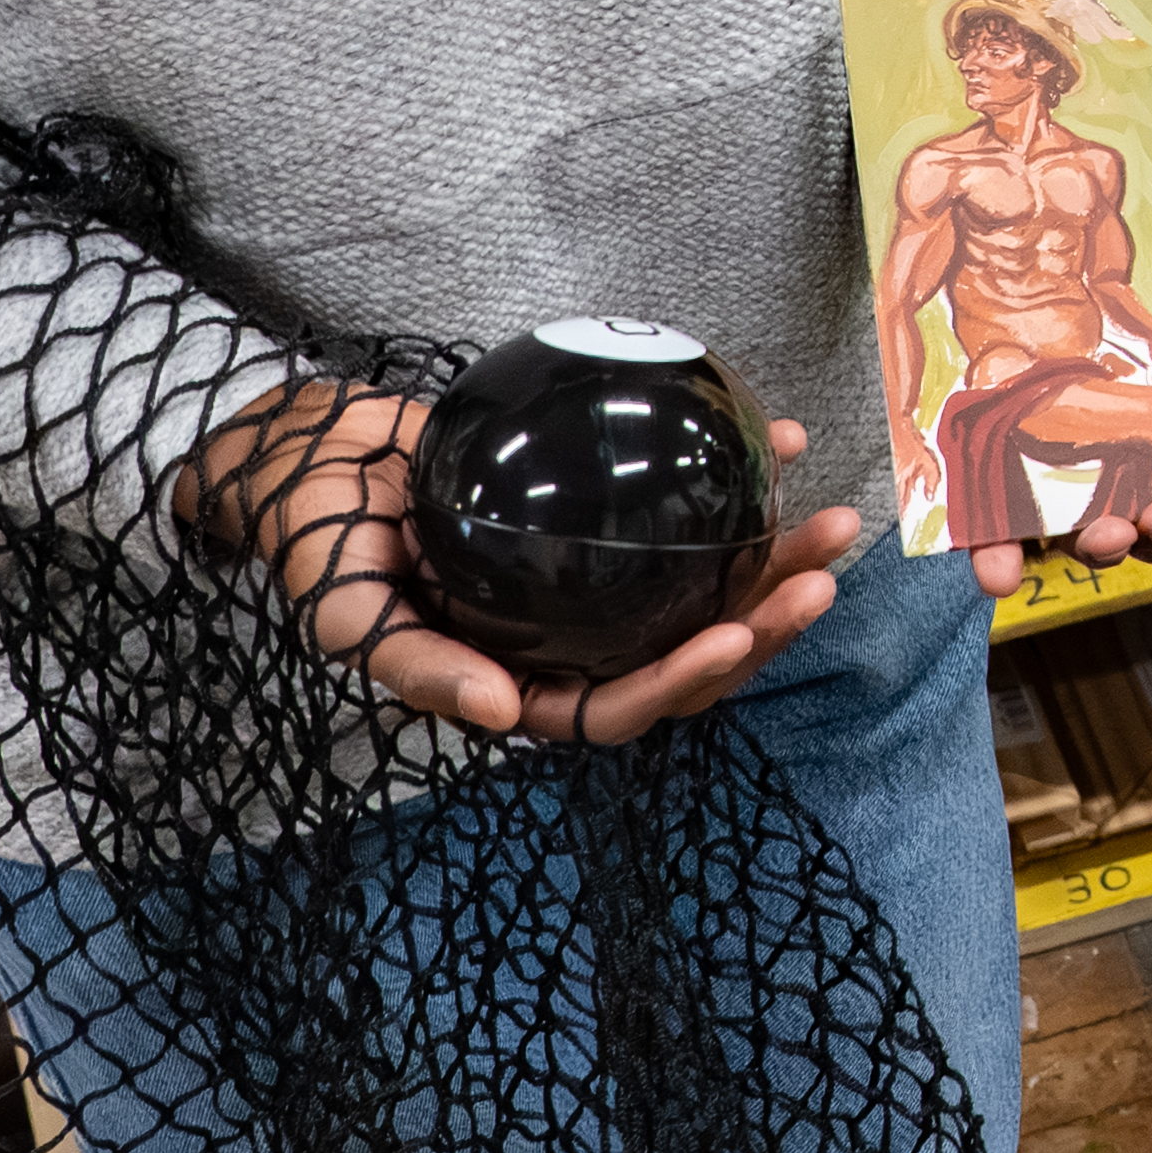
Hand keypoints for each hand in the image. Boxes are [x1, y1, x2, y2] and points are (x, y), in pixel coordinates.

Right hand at [180, 378, 854, 746]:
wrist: (319, 460)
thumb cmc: (327, 547)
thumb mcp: (352, 614)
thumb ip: (422, 667)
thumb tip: (503, 712)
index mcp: (526, 682)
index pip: (621, 706)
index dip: (682, 682)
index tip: (737, 635)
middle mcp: (575, 640)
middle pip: (689, 652)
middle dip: (764, 624)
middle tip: (820, 578)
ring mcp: (600, 580)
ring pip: (709, 588)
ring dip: (777, 562)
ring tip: (833, 524)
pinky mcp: (612, 516)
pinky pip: (689, 510)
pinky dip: (742, 479)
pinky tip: (785, 440)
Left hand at [968, 310, 1151, 757]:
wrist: (1036, 291)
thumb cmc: (1145, 316)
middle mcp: (1136, 487)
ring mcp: (1074, 495)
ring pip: (1094, 540)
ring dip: (1103, 548)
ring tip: (1102, 533)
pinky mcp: (1007, 494)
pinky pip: (1003, 539)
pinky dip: (1001, 561)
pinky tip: (1002, 576)